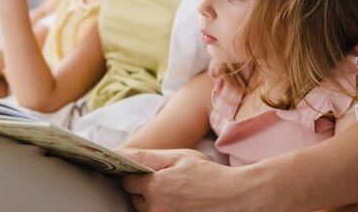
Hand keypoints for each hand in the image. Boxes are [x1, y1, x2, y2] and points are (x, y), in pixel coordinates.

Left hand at [119, 148, 250, 211]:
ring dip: (154, 202)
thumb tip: (119, 152)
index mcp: (154, 187)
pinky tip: (181, 203)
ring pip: (147, 211)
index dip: (134, 175)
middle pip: (136, 199)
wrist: (237, 197)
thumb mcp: (179, 157)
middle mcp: (156, 209)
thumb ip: (147, 156)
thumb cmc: (209, 174)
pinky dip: (165, 210)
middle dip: (144, 190)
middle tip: (166, 182)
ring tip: (175, 194)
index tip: (143, 172)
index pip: (127, 182)